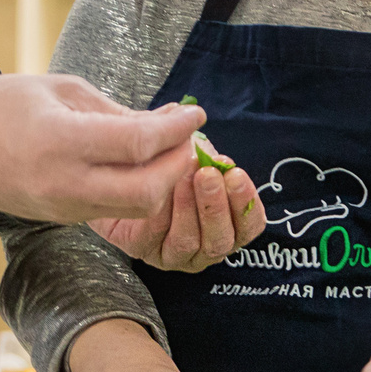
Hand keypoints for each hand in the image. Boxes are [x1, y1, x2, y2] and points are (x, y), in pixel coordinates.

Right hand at [0, 77, 200, 221]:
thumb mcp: (58, 89)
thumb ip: (113, 110)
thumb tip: (161, 123)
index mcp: (61, 141)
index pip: (138, 143)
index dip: (176, 130)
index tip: (196, 113)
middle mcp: (64, 183)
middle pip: (147, 190)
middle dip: (178, 165)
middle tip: (188, 140)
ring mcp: (63, 208)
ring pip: (135, 208)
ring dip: (163, 182)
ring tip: (171, 152)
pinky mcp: (62, 220)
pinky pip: (114, 210)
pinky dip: (139, 191)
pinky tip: (143, 165)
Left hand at [91, 159, 265, 272]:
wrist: (120, 178)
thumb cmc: (165, 165)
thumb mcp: (186, 152)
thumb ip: (197, 145)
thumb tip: (192, 117)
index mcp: (228, 225)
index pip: (250, 225)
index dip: (245, 202)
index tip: (234, 174)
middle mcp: (206, 245)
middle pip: (221, 240)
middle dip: (215, 205)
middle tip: (207, 175)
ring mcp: (175, 254)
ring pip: (190, 243)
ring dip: (188, 208)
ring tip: (181, 179)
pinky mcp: (145, 251)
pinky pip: (156, 239)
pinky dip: (159, 215)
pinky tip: (157, 191)